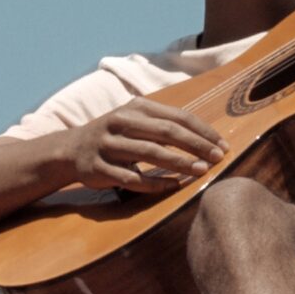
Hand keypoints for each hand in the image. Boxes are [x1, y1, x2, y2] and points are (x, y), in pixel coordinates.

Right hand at [65, 99, 228, 193]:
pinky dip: (154, 182)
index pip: (177, 117)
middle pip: (166, 132)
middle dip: (196, 145)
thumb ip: (164, 124)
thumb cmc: (116, 135)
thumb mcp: (135, 120)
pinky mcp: (99, 168)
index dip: (202, 131)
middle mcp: (120, 122)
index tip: (222, 145)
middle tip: (217, 158)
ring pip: (150, 153)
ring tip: (201, 171)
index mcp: (135, 108)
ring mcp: (108, 145)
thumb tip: (207, 137)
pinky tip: (173, 186)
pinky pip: (131, 178)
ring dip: (179, 163)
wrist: (72, 149)